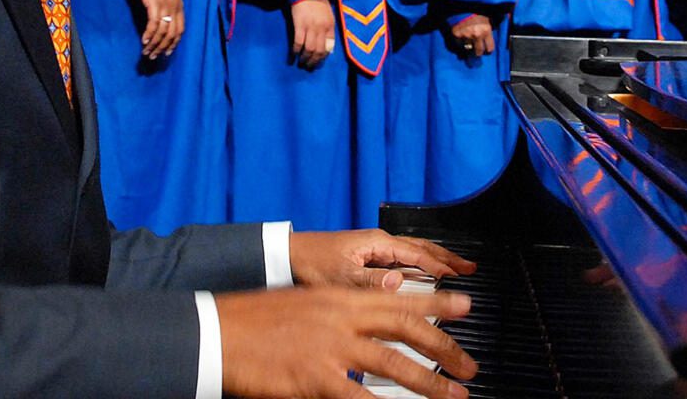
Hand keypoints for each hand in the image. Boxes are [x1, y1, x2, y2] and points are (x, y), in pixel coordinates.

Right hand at [133, 0, 182, 57]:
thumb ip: (169, 7)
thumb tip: (164, 21)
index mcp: (180, 6)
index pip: (180, 30)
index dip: (174, 43)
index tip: (167, 52)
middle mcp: (175, 8)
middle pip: (172, 34)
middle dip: (163, 48)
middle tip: (154, 56)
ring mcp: (165, 6)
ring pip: (162, 32)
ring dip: (154, 44)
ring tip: (147, 52)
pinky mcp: (154, 4)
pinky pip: (153, 24)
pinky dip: (149, 34)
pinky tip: (144, 40)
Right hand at [218, 287, 474, 398]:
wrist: (218, 332)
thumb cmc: (256, 320)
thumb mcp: (305, 306)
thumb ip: (339, 315)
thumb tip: (367, 327)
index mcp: (340, 298)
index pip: (400, 298)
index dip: (438, 303)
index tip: (467, 306)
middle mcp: (342, 318)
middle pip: (407, 330)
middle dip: (444, 348)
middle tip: (469, 365)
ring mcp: (331, 349)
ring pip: (395, 365)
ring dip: (430, 382)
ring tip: (455, 394)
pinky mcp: (315, 378)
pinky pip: (360, 397)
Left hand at [290, 228, 476, 289]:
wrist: (288, 255)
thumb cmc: (310, 263)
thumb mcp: (341, 277)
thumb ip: (372, 281)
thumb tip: (399, 282)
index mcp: (378, 243)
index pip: (418, 254)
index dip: (441, 266)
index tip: (460, 277)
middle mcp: (379, 242)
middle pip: (422, 248)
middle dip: (447, 257)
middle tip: (470, 268)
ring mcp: (374, 248)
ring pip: (414, 251)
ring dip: (436, 259)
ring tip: (455, 268)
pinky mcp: (368, 256)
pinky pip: (403, 258)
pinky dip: (419, 263)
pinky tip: (422, 273)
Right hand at [291, 0, 335, 68]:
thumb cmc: (318, 1)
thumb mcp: (328, 15)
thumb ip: (328, 29)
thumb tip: (326, 47)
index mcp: (330, 26)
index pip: (329, 47)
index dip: (323, 58)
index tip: (318, 63)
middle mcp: (322, 28)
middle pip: (319, 51)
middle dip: (314, 62)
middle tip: (309, 68)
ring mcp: (310, 27)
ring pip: (309, 49)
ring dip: (305, 59)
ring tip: (301, 64)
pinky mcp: (299, 25)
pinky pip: (298, 43)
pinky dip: (295, 52)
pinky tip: (292, 57)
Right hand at [447, 13, 494, 57]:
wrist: (462, 5)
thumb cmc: (476, 12)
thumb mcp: (486, 19)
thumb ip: (488, 29)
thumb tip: (489, 37)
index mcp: (486, 31)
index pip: (489, 48)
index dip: (488, 50)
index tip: (487, 51)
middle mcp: (477, 35)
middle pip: (479, 51)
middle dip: (478, 52)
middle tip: (477, 52)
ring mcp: (466, 36)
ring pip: (468, 49)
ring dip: (468, 48)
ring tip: (468, 46)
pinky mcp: (457, 35)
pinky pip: (458, 44)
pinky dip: (459, 44)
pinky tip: (461, 42)